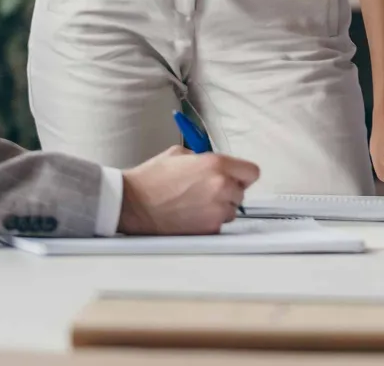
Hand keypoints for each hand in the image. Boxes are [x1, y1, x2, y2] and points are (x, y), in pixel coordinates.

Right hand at [118, 146, 259, 234]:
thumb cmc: (151, 178)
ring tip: (195, 204)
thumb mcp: (180, 155)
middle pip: (241, 192)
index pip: (252, 172)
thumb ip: (205, 159)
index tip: (235, 178)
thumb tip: (218, 166)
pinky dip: (209, 222)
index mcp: (216, 164)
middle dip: (228, 191)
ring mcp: (216, 210)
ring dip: (219, 208)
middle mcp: (221, 186)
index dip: (242, 175)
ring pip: (231, 210)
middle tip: (206, 192)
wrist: (132, 204)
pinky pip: (218, 224)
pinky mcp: (208, 229)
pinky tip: (190, 216)